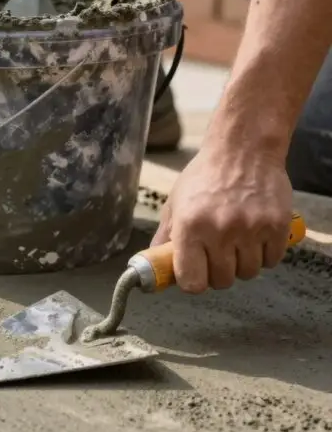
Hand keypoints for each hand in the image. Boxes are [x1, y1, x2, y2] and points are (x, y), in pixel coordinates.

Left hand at [152, 143, 292, 292]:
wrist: (243, 149)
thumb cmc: (204, 177)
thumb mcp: (175, 204)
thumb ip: (165, 237)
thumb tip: (154, 265)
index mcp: (190, 228)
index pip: (192, 282)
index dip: (194, 282)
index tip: (196, 273)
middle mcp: (220, 231)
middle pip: (222, 281)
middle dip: (218, 273)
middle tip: (217, 254)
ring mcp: (251, 229)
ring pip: (248, 273)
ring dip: (242, 264)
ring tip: (237, 242)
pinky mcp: (277, 225)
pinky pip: (271, 261)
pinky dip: (264, 255)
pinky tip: (255, 238)